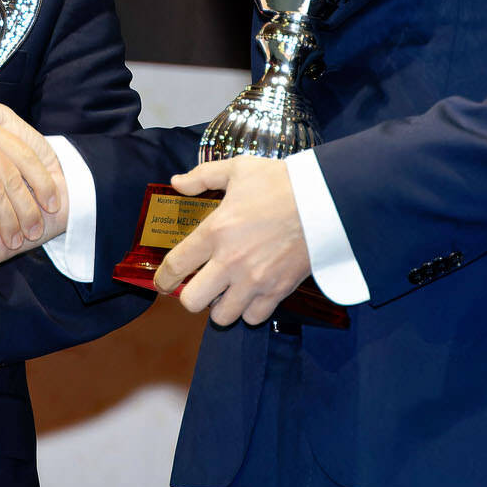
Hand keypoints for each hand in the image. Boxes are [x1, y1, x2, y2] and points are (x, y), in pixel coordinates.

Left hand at [155, 156, 310, 326]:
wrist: (323, 200)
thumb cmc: (279, 182)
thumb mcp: (237, 169)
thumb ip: (202, 177)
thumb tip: (177, 183)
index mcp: (215, 231)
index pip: (176, 265)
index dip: (163, 279)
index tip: (162, 283)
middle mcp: (230, 262)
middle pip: (192, 302)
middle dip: (190, 296)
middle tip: (199, 285)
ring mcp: (254, 280)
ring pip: (222, 316)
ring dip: (220, 306)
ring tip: (226, 292)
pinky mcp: (277, 291)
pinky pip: (253, 317)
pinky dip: (249, 311)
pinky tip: (251, 295)